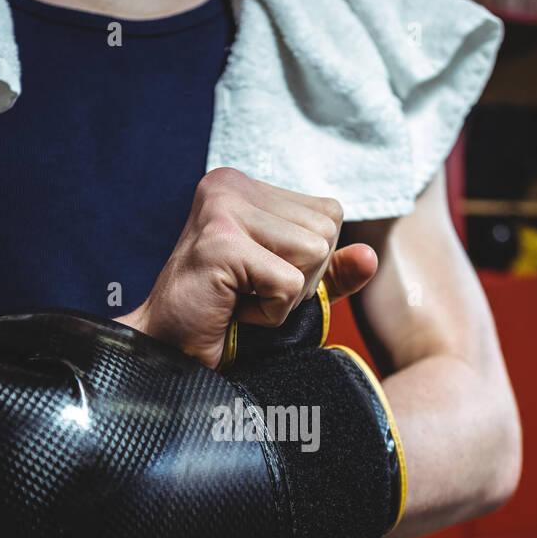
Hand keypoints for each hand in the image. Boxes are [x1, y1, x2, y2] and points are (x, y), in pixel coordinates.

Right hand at [118, 167, 377, 367]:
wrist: (165, 353)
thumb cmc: (224, 321)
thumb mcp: (288, 292)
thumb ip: (331, 272)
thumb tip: (371, 256)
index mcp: (243, 185)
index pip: (328, 213)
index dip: (308, 261)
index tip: (258, 279)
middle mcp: (229, 185)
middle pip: (326, 231)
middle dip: (300, 279)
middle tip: (248, 294)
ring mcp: (222, 210)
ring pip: (314, 254)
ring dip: (285, 297)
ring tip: (240, 301)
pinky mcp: (220, 243)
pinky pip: (290, 285)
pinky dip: (270, 313)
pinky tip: (232, 310)